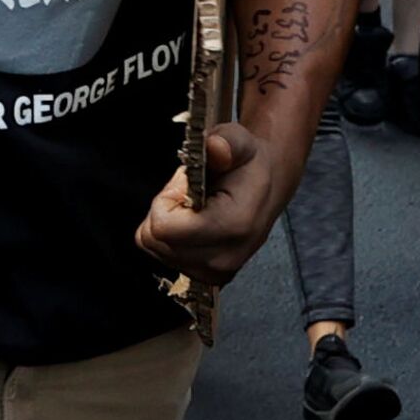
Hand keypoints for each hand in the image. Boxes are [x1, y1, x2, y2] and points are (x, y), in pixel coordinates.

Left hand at [135, 124, 280, 288]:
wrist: (265, 190)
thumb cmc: (247, 164)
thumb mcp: (237, 140)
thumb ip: (226, 142)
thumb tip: (215, 147)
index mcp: (234, 226)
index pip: (164, 228)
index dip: (166, 199)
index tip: (187, 185)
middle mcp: (224, 259)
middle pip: (155, 240)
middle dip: (164, 210)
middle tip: (191, 194)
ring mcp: (215, 273)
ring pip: (154, 248)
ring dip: (166, 223)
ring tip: (194, 208)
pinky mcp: (207, 278)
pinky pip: (162, 256)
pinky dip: (170, 238)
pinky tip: (193, 223)